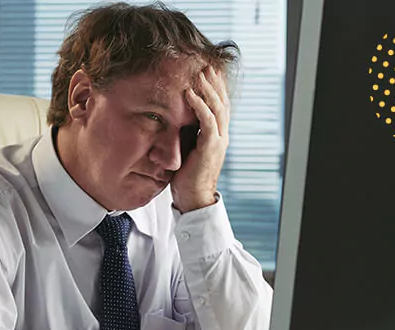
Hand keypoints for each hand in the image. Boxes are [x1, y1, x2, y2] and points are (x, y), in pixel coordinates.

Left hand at [171, 66, 229, 212]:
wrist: (193, 199)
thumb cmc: (186, 176)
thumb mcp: (186, 148)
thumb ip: (185, 133)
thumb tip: (172, 118)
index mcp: (217, 136)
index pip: (219, 106)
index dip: (214, 88)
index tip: (206, 72)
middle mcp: (221, 135)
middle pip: (222, 102)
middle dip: (214, 83)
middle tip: (204, 65)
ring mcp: (218, 141)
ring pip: (217, 108)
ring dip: (207, 89)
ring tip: (198, 74)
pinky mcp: (211, 147)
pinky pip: (208, 121)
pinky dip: (199, 105)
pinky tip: (190, 93)